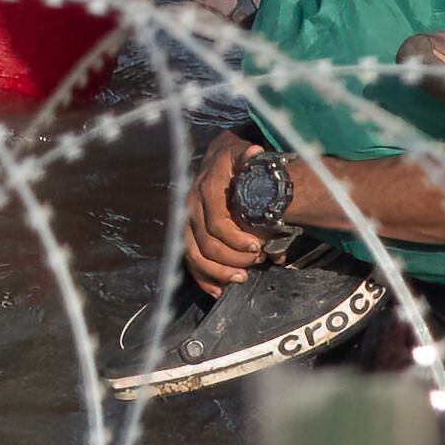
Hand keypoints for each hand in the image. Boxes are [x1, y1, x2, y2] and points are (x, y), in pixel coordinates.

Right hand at [180, 133, 269, 291]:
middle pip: (205, 244)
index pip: (217, 223)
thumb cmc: (234, 159)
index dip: (237, 239)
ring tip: (240, 279)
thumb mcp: (243, 153)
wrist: (217, 156)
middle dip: (232, 259)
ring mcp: (186, 221)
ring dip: (217, 272)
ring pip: (194, 255)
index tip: (258, 247)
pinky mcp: (186, 232)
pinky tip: (217, 291)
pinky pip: (189, 260)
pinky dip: (202, 278)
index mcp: (206, 189)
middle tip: (255, 262)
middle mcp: (191, 206)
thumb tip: (255, 154)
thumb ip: (250, 158)